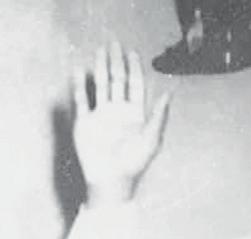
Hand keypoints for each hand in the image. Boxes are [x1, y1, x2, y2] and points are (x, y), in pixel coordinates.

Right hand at [73, 42, 171, 205]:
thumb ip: (159, 116)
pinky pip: (81, 100)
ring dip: (100, 68)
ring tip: (100, 51)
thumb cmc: (135, 164)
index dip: (134, 69)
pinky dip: (80, 85)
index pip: (135, 87)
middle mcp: (118, 113)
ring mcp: (101, 117)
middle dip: (116, 62)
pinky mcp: (85, 123)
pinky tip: (80, 71)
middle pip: (117, 81)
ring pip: (100, 86)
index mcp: (135, 116)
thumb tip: (169, 93)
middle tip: (114, 43)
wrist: (112, 181)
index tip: (133, 53)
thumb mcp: (152, 139)